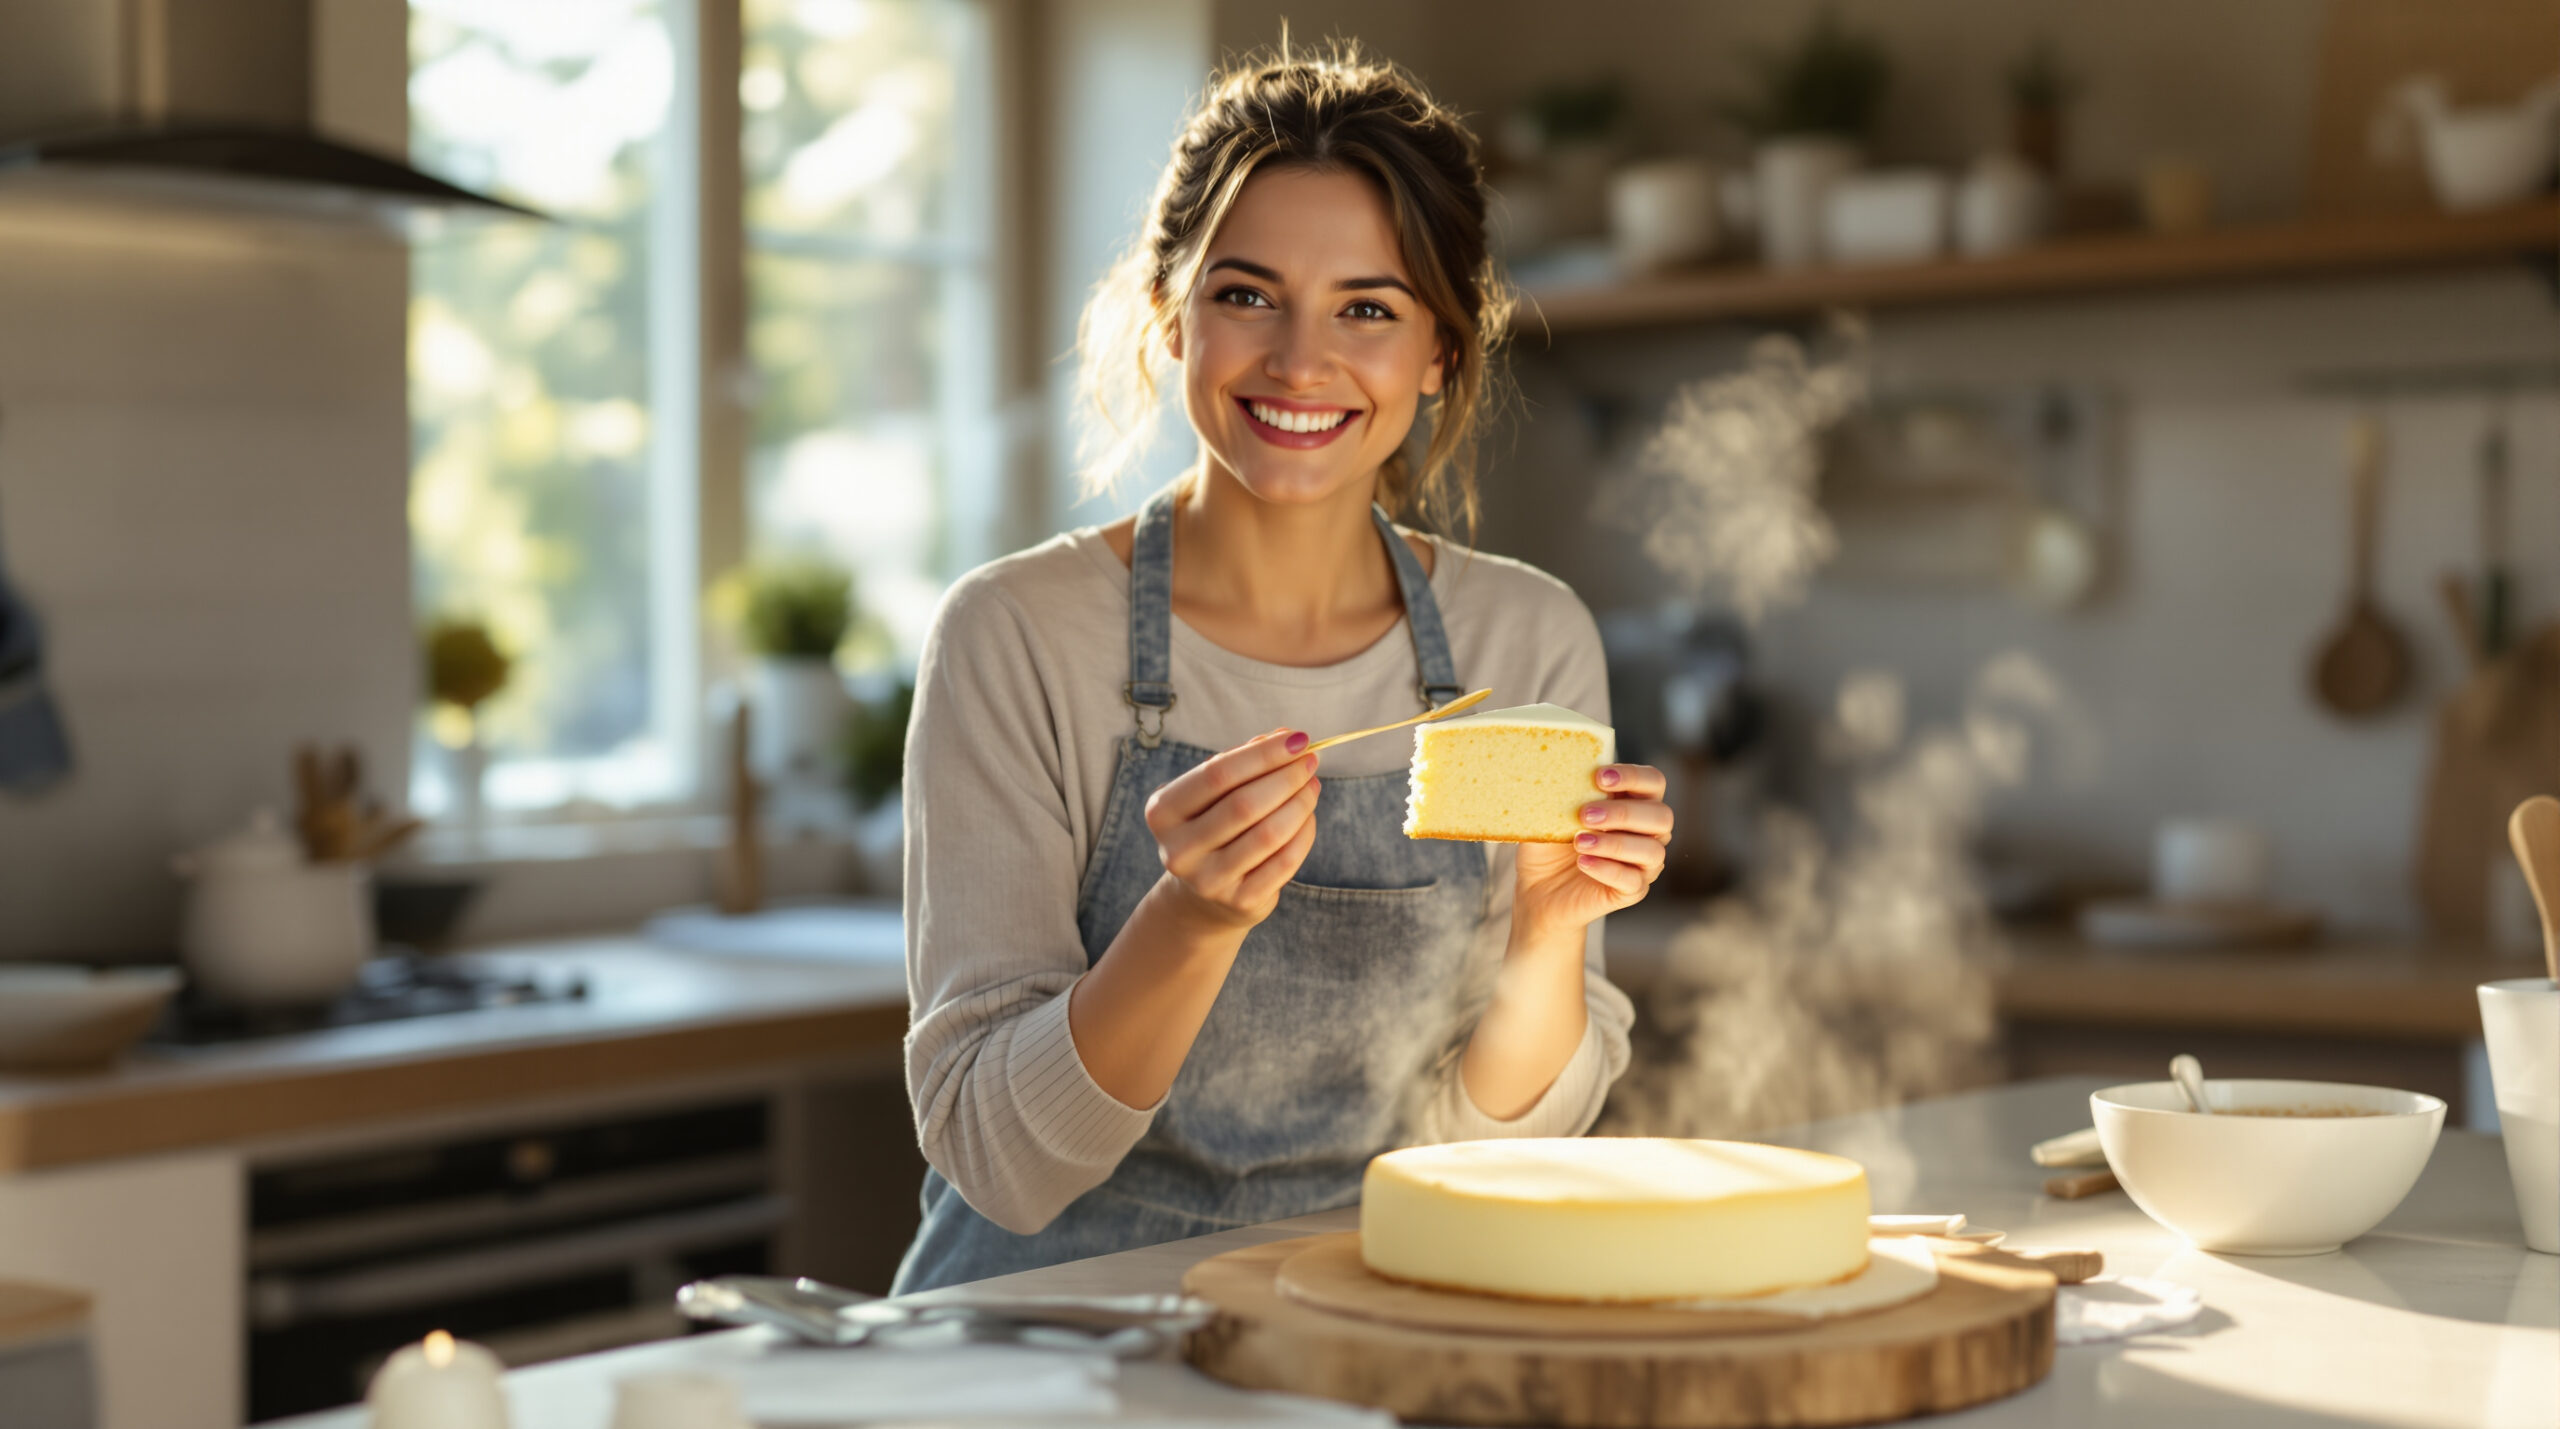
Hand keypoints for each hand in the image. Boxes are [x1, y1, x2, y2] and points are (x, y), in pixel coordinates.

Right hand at [1143, 729, 1321, 930]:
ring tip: (1312, 785)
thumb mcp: (1214, 794)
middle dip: (1286, 777)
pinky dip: (1303, 833)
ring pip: (1268, 834)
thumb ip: (1243, 762)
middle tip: (1311, 761)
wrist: (1203, 896)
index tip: (1297, 738)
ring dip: (1300, 803)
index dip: (1262, 754)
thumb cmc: (1212, 826)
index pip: (1217, 774)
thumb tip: (1285, 737)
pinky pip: (1284, 862)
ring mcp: (1208, 881)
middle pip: (1244, 805)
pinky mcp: (1240, 902)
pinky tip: (1308, 816)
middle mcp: (1179, 849)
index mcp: (1163, 812)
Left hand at [1513, 764, 1670, 941]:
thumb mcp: (1554, 813)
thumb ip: (1567, 792)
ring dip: (1614, 843)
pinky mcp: (1633, 891)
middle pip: (1662, 816)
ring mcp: (1644, 864)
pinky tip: (1583, 862)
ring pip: (1652, 851)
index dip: (1633, 776)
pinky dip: (1607, 869)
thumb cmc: (1551, 843)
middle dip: (1624, 812)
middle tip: (1585, 815)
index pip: (1654, 782)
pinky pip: (1633, 880)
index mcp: (1635, 803)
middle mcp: (1648, 833)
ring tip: (1579, 842)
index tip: (1599, 777)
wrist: (1539, 887)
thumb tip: (1563, 770)